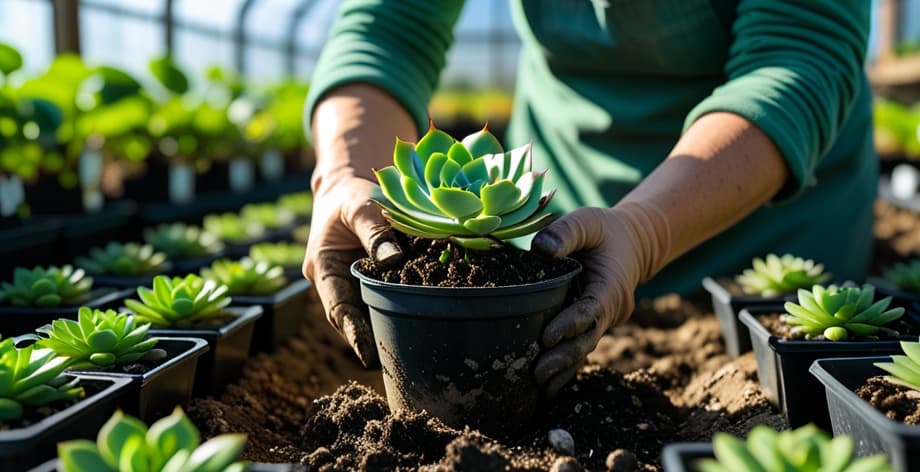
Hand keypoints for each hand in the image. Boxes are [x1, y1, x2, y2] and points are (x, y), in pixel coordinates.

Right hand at [303, 173, 401, 367]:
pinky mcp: (373, 277)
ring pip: (370, 309)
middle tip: (399, 361)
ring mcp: (354, 281)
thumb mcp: (360, 206)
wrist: (351, 185)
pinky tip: (423, 316)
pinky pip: (385, 295)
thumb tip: (393, 258)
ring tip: (413, 348)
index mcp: (323, 267)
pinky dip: (400, 305)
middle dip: (372, 339)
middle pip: (354, 317)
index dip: (352, 333)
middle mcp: (336, 280)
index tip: (368, 356)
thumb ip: (375, 231)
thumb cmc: (351, 194)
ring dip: (387, 326)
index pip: (337, 308)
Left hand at [531, 203, 669, 396]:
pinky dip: (565, 368)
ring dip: (563, 369)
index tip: (547, 337)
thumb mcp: (587, 221)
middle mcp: (610, 310)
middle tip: (538, 373)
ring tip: (539, 387)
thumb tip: (541, 248)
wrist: (631, 243)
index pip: (590, 310)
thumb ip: (566, 232)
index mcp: (610, 287)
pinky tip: (547, 389)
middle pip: (587, 339)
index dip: (569, 325)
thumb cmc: (605, 231)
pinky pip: (579, 347)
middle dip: (563, 358)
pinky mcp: (593, 325)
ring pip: (583, 348)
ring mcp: (603, 321)